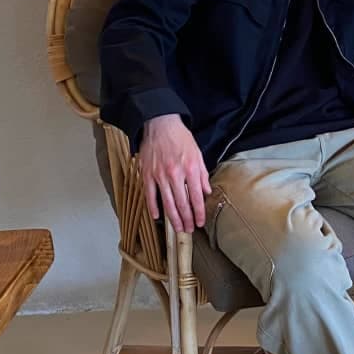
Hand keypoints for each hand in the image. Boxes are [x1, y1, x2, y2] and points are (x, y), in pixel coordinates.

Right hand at [138, 114, 210, 232]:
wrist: (160, 124)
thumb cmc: (180, 138)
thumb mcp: (198, 154)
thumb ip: (202, 175)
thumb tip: (206, 192)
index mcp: (191, 169)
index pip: (196, 197)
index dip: (199, 212)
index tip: (201, 221)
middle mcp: (175, 174)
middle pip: (182, 204)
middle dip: (187, 219)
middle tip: (190, 229)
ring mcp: (159, 175)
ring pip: (167, 203)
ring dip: (174, 218)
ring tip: (179, 228)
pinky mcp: (147, 174)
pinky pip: (150, 195)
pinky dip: (153, 208)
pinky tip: (157, 217)